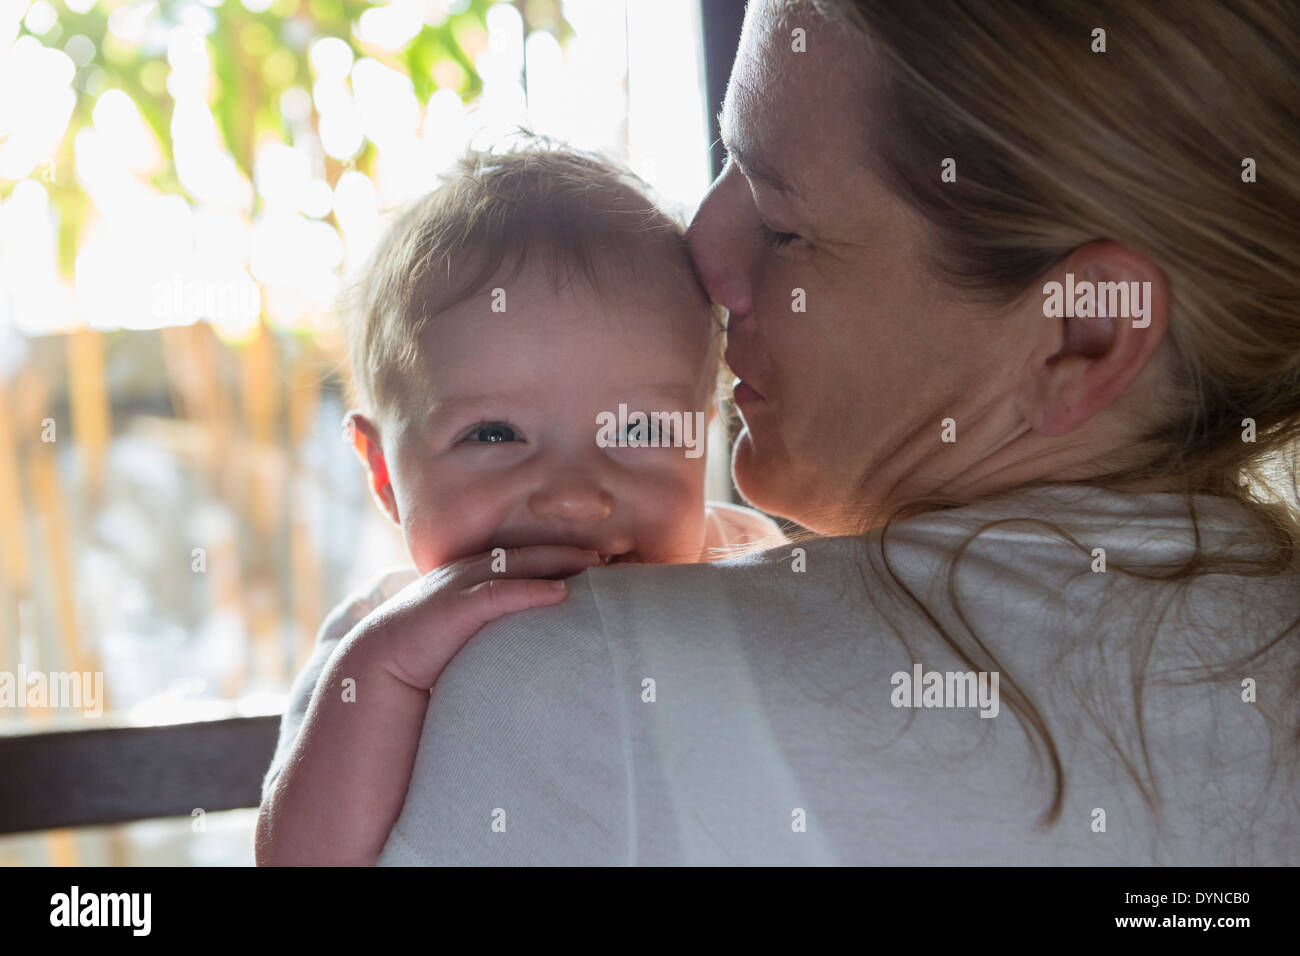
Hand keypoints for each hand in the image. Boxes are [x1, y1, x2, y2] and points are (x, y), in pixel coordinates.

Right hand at [343, 546, 604, 690]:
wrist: (371, 674)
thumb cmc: (421, 661)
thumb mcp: (461, 637)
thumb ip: (492, 628)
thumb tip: (533, 639)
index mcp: (466, 579)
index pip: (519, 557)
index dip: (557, 553)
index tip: (597, 556)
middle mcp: (462, 576)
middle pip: (523, 553)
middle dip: (566, 550)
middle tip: (610, 551)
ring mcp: (453, 588)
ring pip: (513, 565)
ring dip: (556, 562)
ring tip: (596, 563)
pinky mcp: (448, 611)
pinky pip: (494, 595)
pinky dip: (528, 591)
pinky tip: (560, 593)